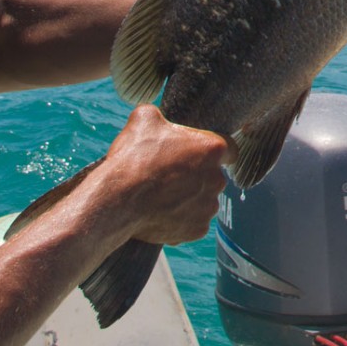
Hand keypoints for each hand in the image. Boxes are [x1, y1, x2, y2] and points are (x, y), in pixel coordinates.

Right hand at [100, 105, 236, 244]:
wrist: (117, 201)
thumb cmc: (133, 158)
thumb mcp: (144, 119)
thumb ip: (160, 116)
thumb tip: (157, 117)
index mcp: (214, 149)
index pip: (229, 148)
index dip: (212, 151)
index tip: (197, 154)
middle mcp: (218, 179)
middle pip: (212, 175)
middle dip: (196, 175)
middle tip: (169, 175)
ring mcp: (209, 206)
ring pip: (203, 200)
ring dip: (188, 198)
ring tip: (161, 196)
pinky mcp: (198, 229)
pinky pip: (193, 221)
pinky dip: (180, 219)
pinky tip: (160, 213)